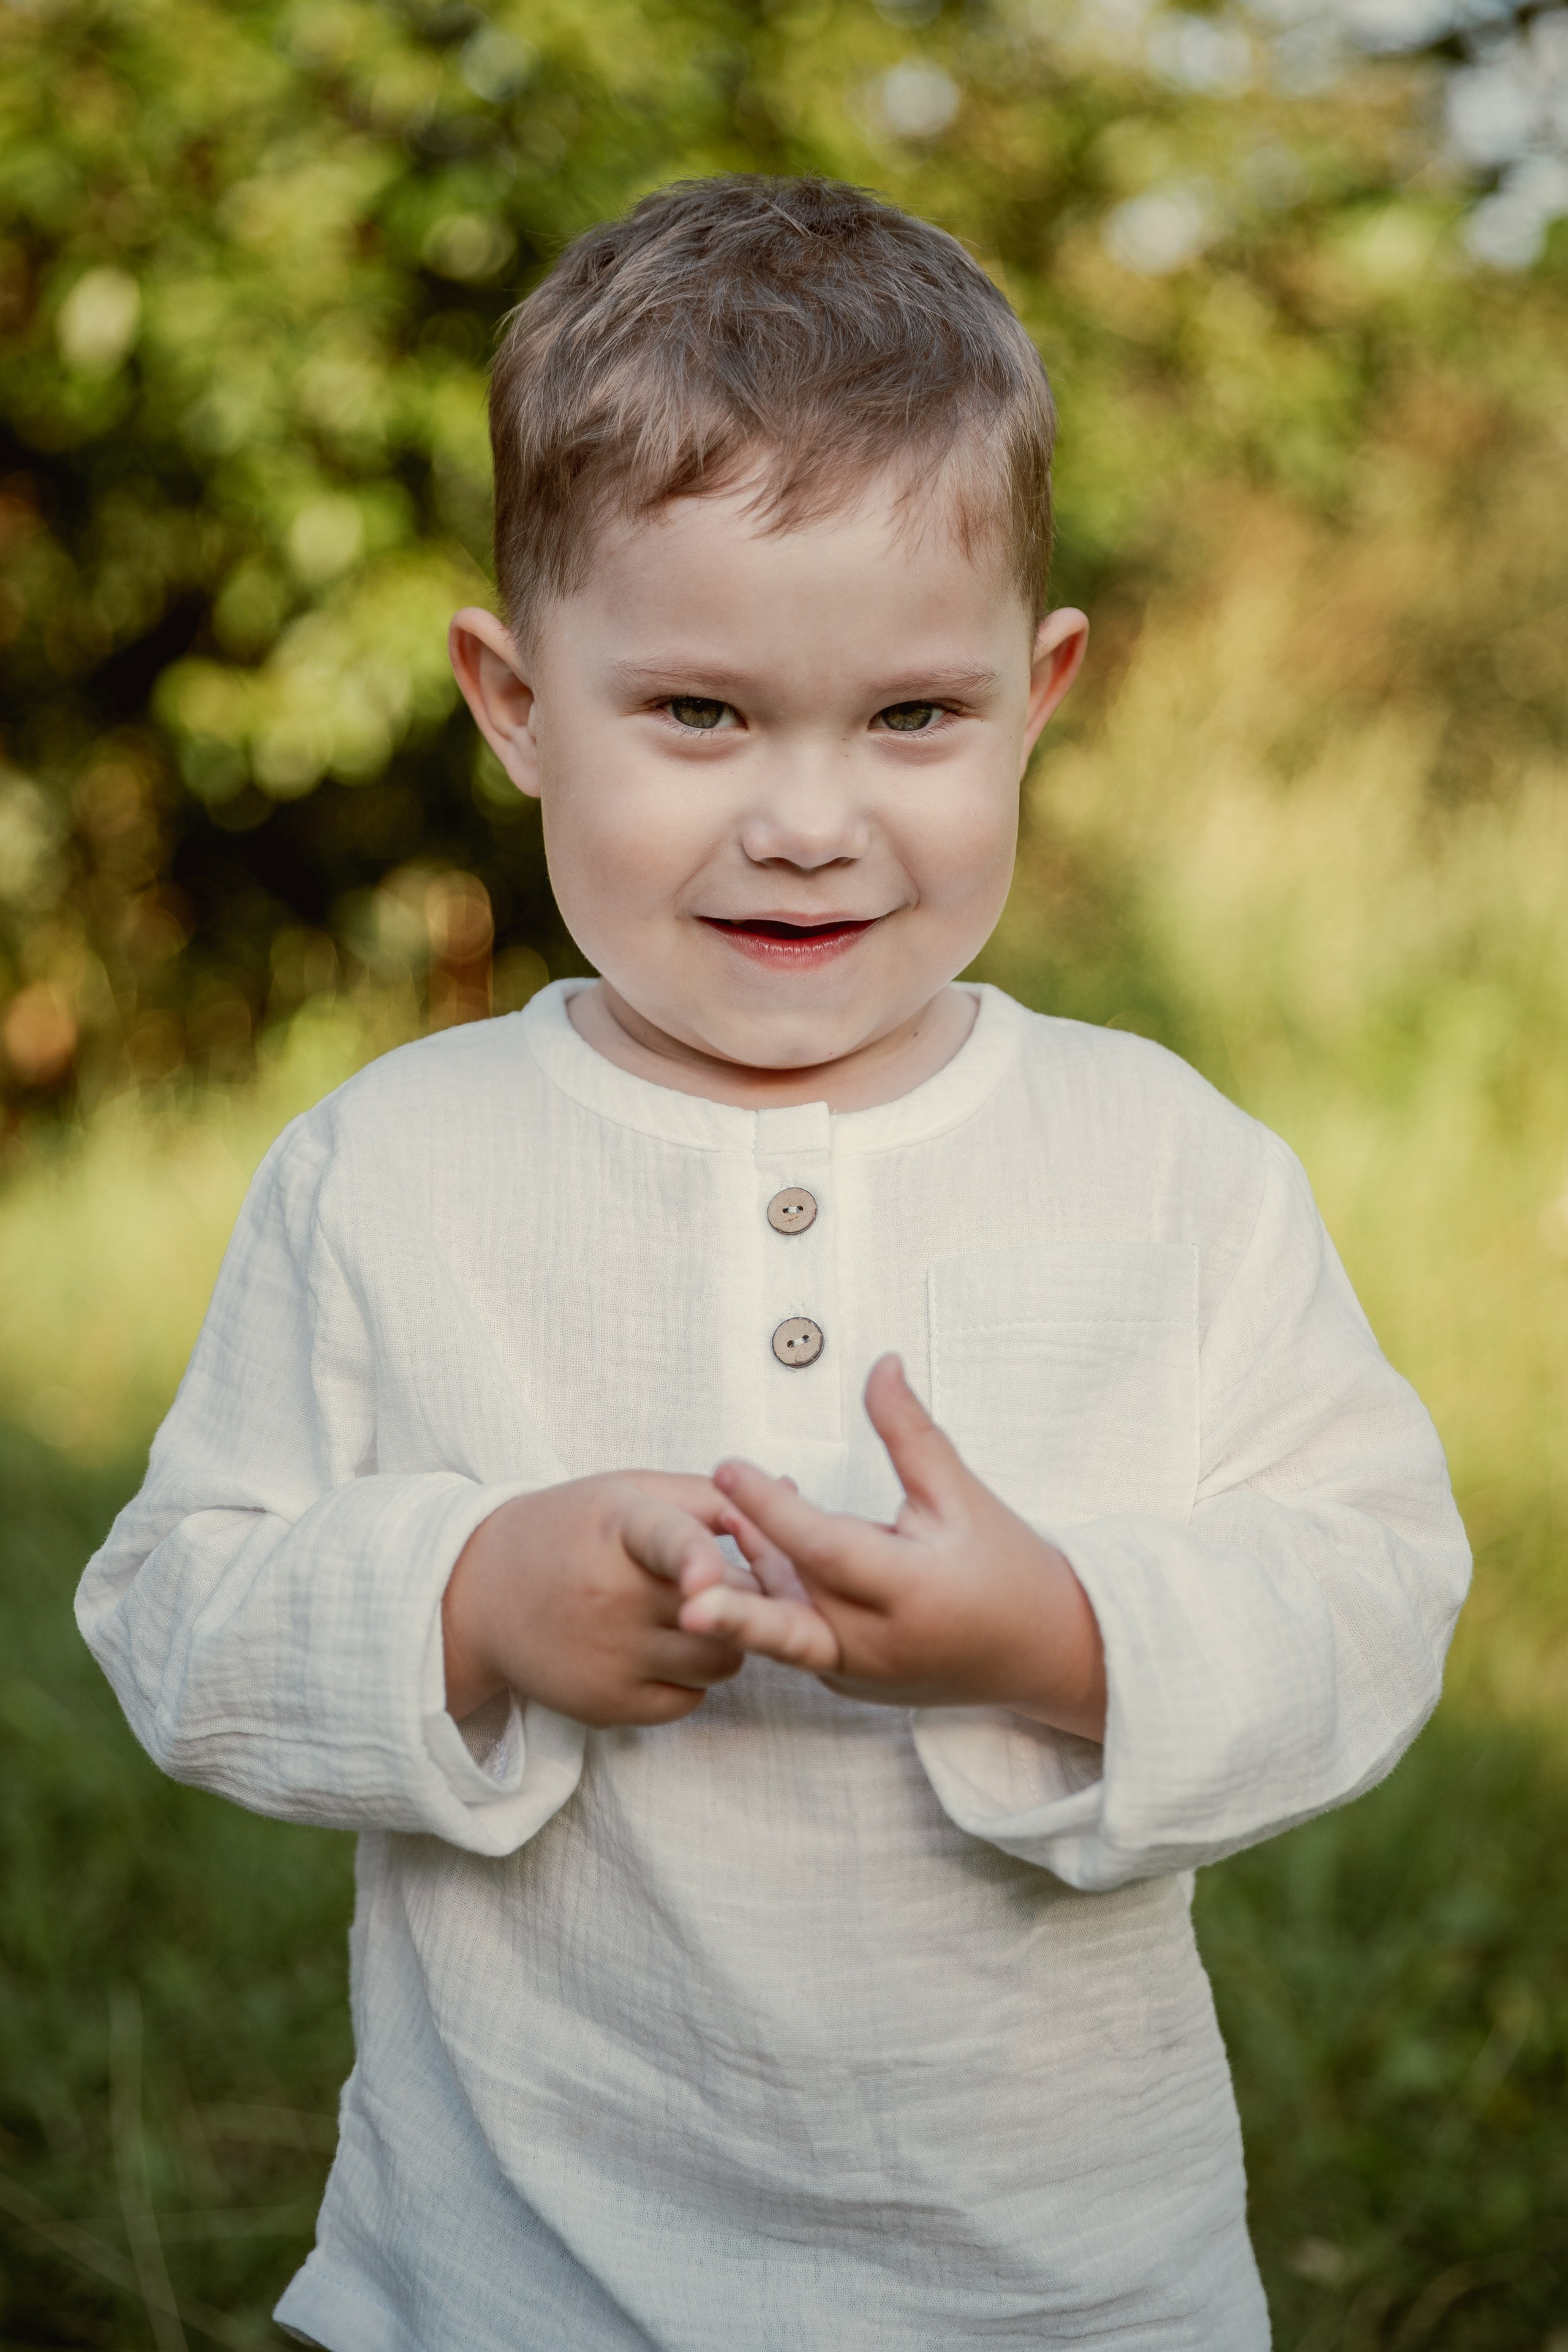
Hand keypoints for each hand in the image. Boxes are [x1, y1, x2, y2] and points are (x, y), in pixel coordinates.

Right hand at [443, 1473, 756, 1728]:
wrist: (483, 1594)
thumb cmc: (570, 1531)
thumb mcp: (629, 1493)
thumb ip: (712, 1496)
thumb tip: (794, 1491)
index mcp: (618, 1528)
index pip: (666, 1542)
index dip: (693, 1560)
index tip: (708, 1578)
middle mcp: (612, 1597)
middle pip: (723, 1608)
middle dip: (740, 1595)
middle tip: (720, 1581)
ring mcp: (610, 1658)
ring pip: (720, 1662)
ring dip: (724, 1640)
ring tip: (687, 1613)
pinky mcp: (608, 1706)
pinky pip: (690, 1701)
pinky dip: (690, 1680)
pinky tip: (658, 1648)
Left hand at [678, 1356, 1106, 1740]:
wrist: (1040, 1652)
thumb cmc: (1006, 1566)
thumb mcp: (962, 1494)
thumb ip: (911, 1434)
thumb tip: (882, 1362)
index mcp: (913, 1592)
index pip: (829, 1548)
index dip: (776, 1509)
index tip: (728, 1469)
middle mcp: (880, 1644)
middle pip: (795, 1614)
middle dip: (736, 1612)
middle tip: (685, 1600)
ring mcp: (860, 1672)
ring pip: (785, 1627)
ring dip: (744, 1585)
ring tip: (705, 1539)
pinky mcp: (847, 1682)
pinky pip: (797, 1636)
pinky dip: (772, 1596)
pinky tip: (746, 1546)